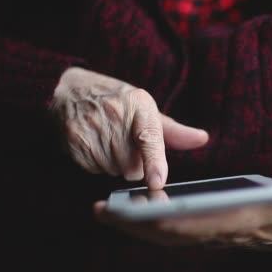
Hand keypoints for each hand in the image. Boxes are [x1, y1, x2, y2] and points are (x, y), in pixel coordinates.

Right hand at [50, 67, 208, 188]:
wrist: (69, 89)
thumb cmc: (117, 101)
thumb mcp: (145, 108)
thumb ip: (173, 131)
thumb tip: (201, 139)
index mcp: (139, 105)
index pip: (149, 137)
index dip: (153, 161)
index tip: (157, 182)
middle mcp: (115, 115)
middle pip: (133, 167)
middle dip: (132, 162)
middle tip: (123, 140)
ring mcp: (91, 128)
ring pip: (113, 170)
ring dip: (114, 163)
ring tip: (107, 139)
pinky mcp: (74, 141)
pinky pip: (94, 169)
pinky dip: (96, 162)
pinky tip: (93, 143)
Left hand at [95, 167, 271, 250]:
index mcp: (233, 222)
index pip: (198, 225)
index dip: (169, 219)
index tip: (143, 211)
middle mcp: (213, 233)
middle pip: (167, 233)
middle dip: (135, 224)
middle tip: (103, 211)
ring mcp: (203, 235)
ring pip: (161, 234)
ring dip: (131, 226)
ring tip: (101, 211)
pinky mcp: (198, 231)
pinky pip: (163, 231)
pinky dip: (140, 224)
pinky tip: (121, 213)